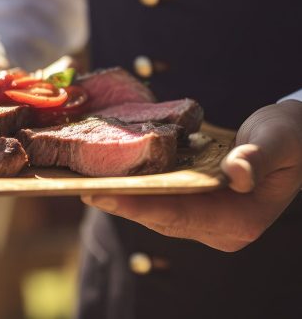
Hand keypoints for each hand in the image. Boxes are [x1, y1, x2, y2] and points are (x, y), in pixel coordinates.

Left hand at [82, 100, 301, 251]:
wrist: (292, 139)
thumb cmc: (287, 137)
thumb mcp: (278, 140)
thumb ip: (258, 157)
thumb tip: (238, 174)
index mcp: (241, 219)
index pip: (182, 215)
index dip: (141, 206)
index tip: (105, 195)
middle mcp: (221, 228)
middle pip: (162, 218)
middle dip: (123, 203)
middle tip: (84, 189)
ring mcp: (208, 220)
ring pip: (157, 212)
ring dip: (125, 198)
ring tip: (88, 184)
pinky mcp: (199, 207)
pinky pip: (162, 201)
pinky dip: (138, 190)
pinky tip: (114, 178)